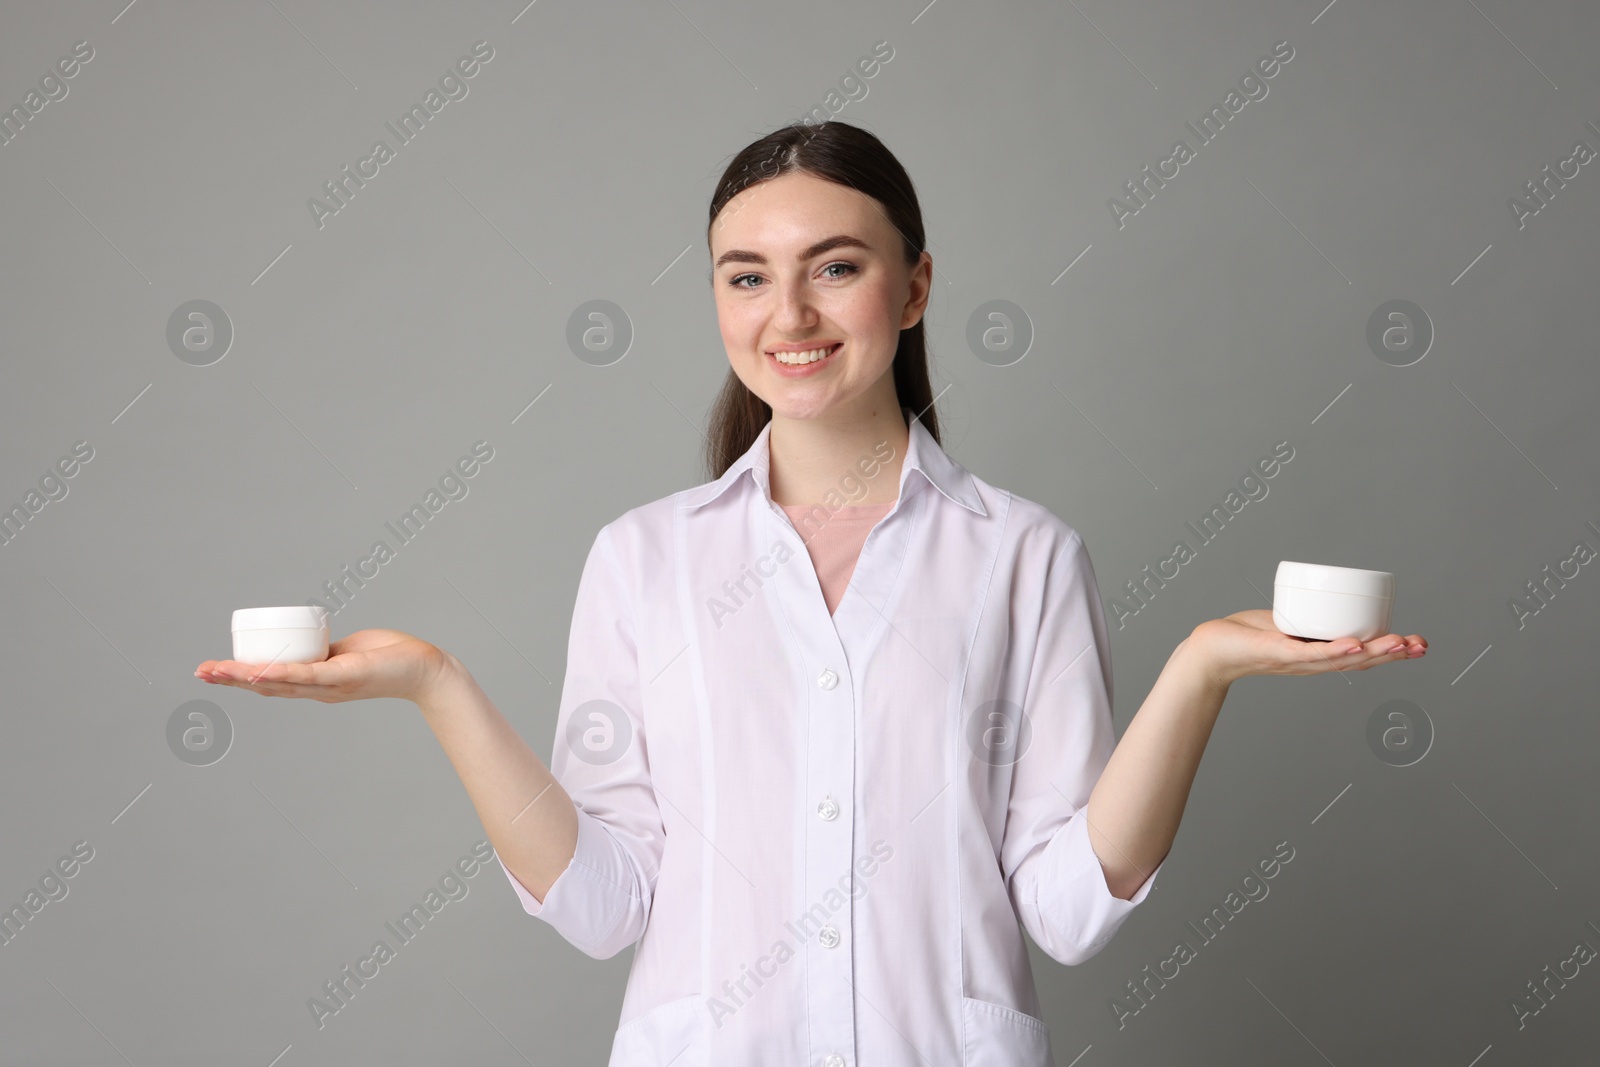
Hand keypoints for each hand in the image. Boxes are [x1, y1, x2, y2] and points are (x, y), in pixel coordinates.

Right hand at [193, 628, 455, 704]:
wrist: (425, 669)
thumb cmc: (391, 657)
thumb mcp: (349, 652)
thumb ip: (329, 652)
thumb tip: (313, 644)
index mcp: (316, 683)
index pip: (272, 681)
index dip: (242, 677)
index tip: (213, 669)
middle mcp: (318, 689)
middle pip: (267, 685)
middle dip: (231, 678)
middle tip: (200, 672)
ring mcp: (329, 685)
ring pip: (279, 682)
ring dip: (245, 677)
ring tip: (216, 671)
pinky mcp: (343, 676)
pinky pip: (305, 675)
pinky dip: (280, 674)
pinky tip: (257, 673)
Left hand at [1188, 609, 1426, 686]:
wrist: (1211, 650)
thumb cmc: (1247, 636)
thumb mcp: (1288, 623)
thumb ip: (1308, 615)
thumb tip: (1330, 592)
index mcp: (1319, 656)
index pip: (1363, 655)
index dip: (1392, 651)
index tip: (1418, 644)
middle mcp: (1313, 663)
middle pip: (1361, 660)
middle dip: (1393, 653)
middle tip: (1421, 646)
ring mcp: (1297, 661)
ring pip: (1342, 658)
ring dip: (1373, 651)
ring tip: (1399, 643)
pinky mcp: (1279, 653)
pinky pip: (1311, 654)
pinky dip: (1334, 650)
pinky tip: (1355, 644)